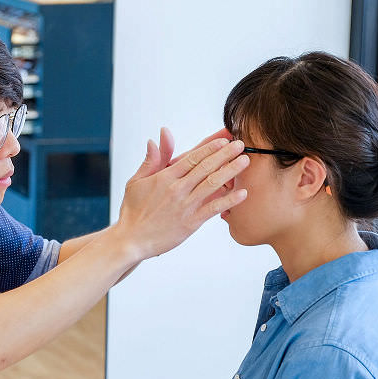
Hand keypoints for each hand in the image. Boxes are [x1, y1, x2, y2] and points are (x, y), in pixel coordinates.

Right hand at [114, 135, 248, 260]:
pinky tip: (242, 193)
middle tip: (241, 144)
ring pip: (213, 184)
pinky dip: (229, 200)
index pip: (192, 157)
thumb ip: (150, 161)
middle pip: (206, 167)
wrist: (131, 240)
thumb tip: (154, 139)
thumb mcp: (135, 182)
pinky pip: (213, 208)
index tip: (224, 138)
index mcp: (165, 177)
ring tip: (245, 161)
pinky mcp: (190, 222)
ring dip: (231, 171)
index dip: (210, 147)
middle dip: (225, 154)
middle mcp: (177, 188)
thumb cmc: (132, 211)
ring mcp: (185, 205)